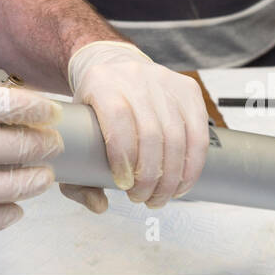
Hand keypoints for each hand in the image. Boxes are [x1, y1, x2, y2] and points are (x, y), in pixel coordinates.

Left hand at [62, 41, 208, 210]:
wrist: (113, 68)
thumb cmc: (93, 109)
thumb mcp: (75, 133)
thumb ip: (78, 176)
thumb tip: (99, 206)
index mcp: (101, 81)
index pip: (117, 119)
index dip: (123, 156)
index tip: (123, 185)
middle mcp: (134, 76)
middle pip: (151, 132)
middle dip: (149, 176)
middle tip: (142, 199)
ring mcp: (165, 80)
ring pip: (177, 136)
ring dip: (171, 177)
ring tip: (160, 197)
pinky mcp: (188, 89)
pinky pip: (198, 133)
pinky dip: (192, 166)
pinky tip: (181, 184)